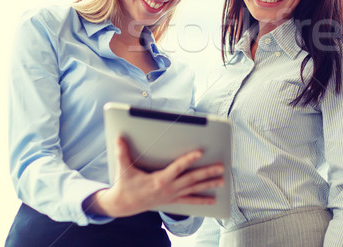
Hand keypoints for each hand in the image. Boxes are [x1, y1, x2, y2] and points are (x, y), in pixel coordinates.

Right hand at [84, 136, 224, 217]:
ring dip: (209, 184)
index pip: (178, 167)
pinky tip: (213, 200)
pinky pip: (190, 200)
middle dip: (207, 172)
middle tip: (221, 167)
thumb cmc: (125, 184)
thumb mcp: (123, 169)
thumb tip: (119, 137)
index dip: (189, 159)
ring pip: (194, 189)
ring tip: (223, 180)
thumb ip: (122, 152)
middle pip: (192, 179)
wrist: (123, 205)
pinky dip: (202, 200)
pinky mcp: (172, 200)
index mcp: (159, 179)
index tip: (201, 152)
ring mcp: (172, 195)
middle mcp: (169, 188)